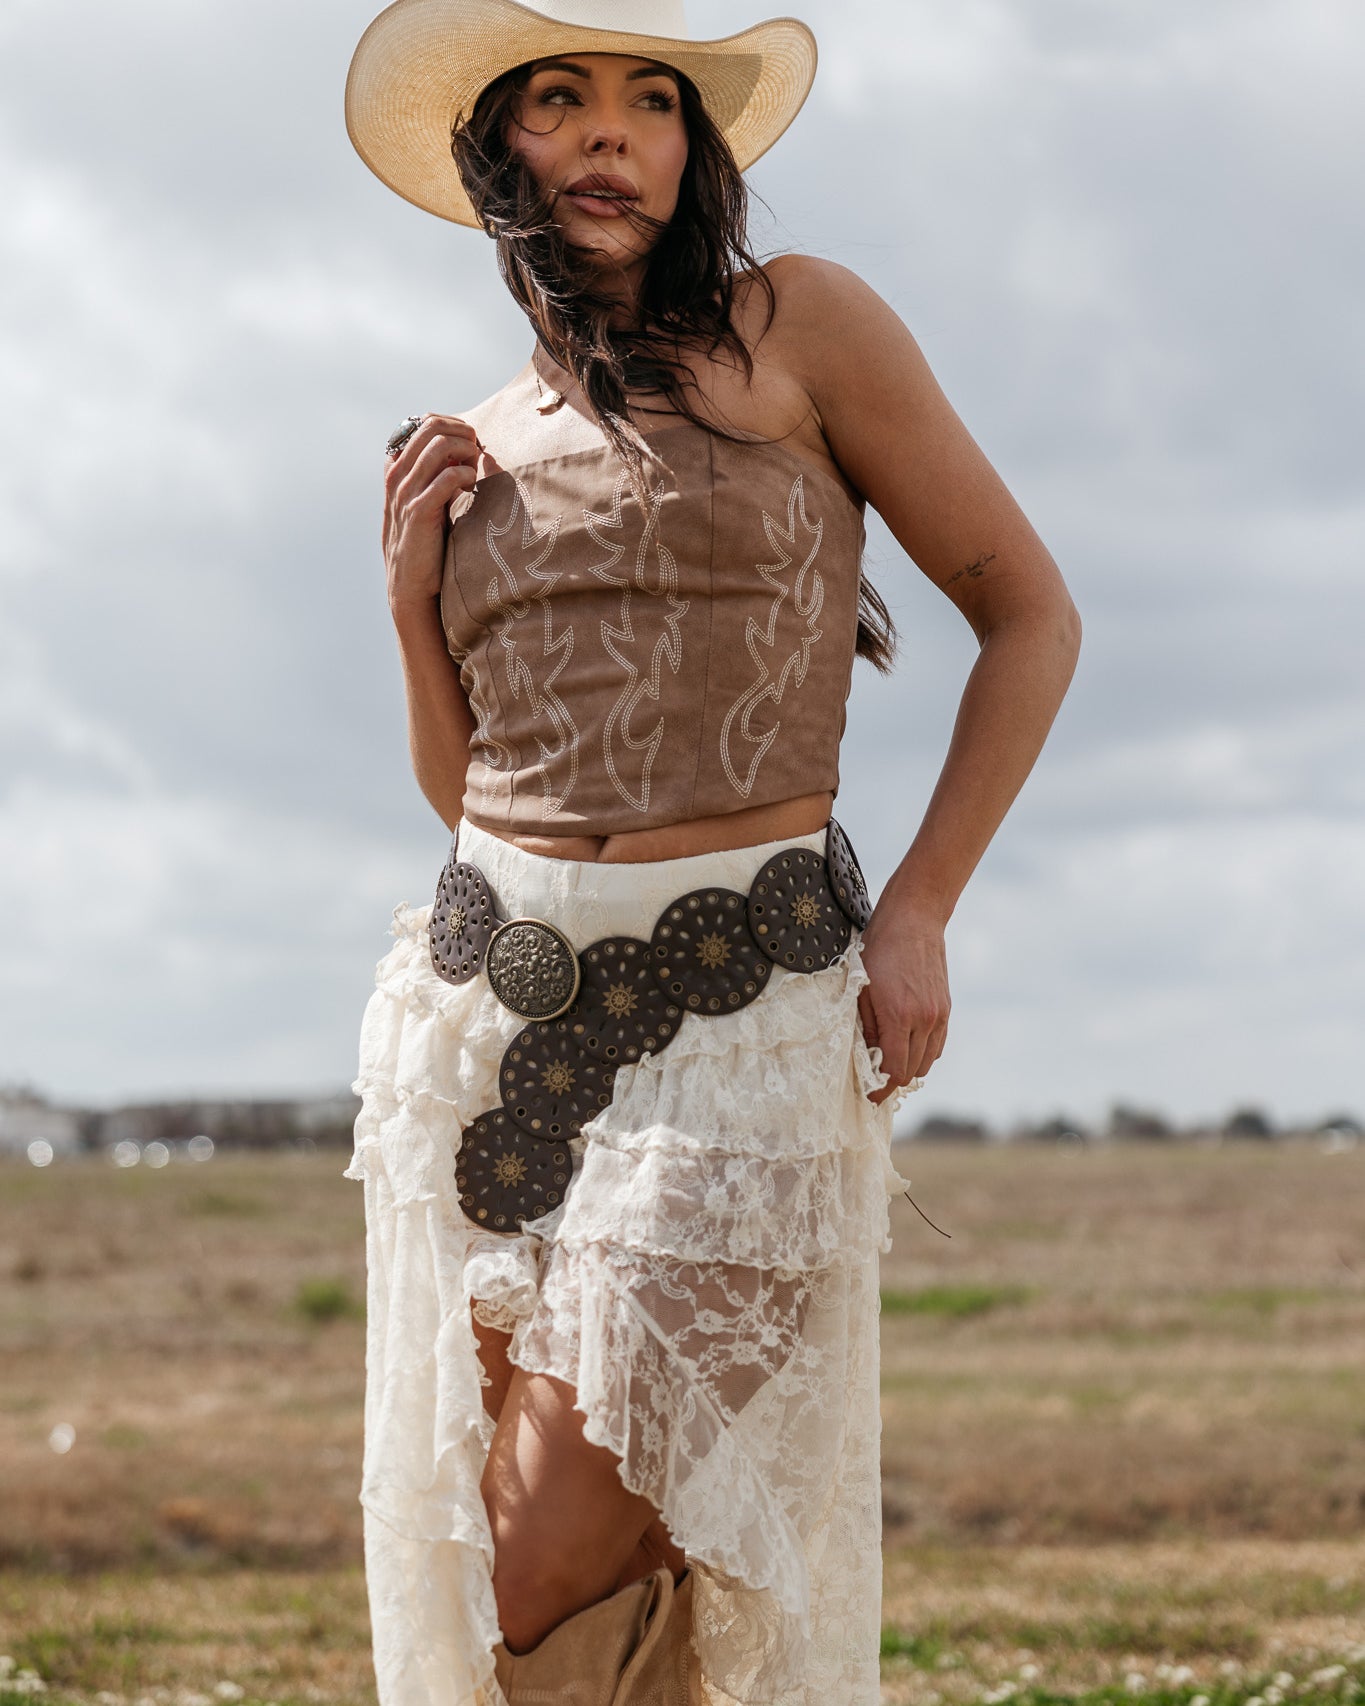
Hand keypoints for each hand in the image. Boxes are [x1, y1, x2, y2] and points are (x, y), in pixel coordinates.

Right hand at [382, 414, 481, 614]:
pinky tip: (472, 488)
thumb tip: (468, 451)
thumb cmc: (426, 544)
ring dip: (466, 449)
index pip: (420, 423)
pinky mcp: (419, 512)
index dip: (451, 425)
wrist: (411, 585)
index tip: (470, 443)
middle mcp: (397, 475)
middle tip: (478, 450)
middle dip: (462, 431)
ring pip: (438, 445)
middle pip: (430, 425)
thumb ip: (438, 476)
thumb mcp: (428, 502)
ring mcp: (405, 493)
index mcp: (397, 469)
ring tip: (477, 467)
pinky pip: (448, 477)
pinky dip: (467, 475)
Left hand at [855, 902, 950, 1105]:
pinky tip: (909, 1049)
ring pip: (927, 1061)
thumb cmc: (879, 949)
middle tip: (875, 1083)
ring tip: (890, 1067)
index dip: (881, 1088)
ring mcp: (938, 1015)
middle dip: (893, 1082)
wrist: (915, 920)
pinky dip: (924, 1054)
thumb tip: (868, 1056)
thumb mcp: (861, 987)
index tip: (870, 1096)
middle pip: (911, 1070)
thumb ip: (867, 1025)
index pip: (894, 1069)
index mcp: (899, 1016)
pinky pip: (938, 1045)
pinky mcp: (946, 1009)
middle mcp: (924, 1020)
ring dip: (909, 1069)